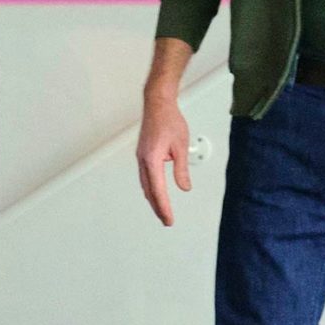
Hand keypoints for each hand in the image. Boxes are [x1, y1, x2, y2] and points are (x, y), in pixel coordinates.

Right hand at [136, 94, 191, 225]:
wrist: (157, 104)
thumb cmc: (169, 120)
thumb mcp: (181, 146)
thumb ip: (181, 169)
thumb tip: (184, 187)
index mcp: (152, 160)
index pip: (158, 191)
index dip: (164, 207)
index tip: (169, 219)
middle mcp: (143, 161)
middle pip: (149, 191)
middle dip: (158, 207)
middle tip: (166, 220)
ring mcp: (141, 158)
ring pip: (145, 185)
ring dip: (153, 199)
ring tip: (161, 210)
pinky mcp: (142, 154)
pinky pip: (145, 176)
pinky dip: (150, 188)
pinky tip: (156, 192)